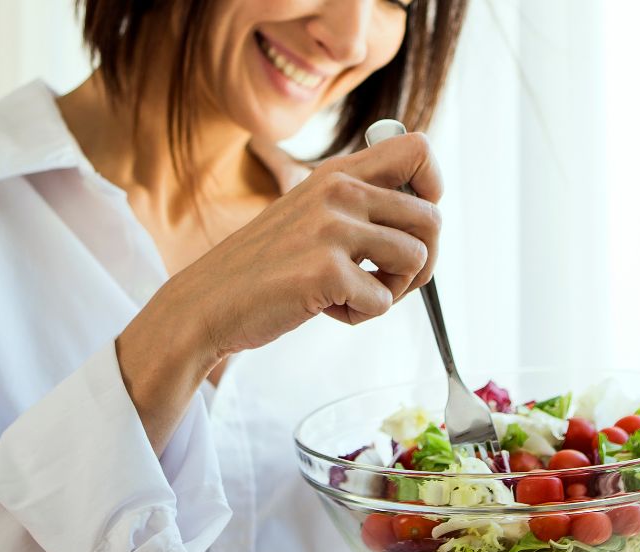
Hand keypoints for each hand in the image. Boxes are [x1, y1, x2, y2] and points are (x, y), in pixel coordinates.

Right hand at [164, 131, 443, 356]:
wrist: (207, 302)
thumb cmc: (263, 267)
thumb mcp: (307, 213)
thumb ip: (355, 203)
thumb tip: (425, 208)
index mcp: (337, 173)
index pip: (418, 148)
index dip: (432, 187)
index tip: (412, 224)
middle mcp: (338, 192)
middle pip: (431, 218)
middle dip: (422, 262)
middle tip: (387, 281)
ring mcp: (332, 230)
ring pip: (416, 260)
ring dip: (391, 291)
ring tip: (351, 295)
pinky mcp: (326, 271)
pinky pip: (383, 301)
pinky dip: (360, 315)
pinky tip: (326, 308)